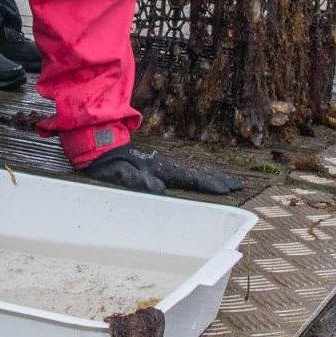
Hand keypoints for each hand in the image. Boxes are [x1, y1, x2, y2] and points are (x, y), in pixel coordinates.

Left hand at [81, 145, 242, 194]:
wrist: (97, 147)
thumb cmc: (107, 163)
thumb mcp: (116, 172)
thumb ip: (135, 179)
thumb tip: (158, 189)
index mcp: (158, 167)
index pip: (189, 177)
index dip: (208, 184)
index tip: (227, 190)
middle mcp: (164, 164)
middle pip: (196, 172)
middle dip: (217, 180)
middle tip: (239, 186)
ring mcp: (161, 164)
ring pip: (192, 171)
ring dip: (211, 177)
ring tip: (229, 183)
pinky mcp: (157, 166)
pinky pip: (183, 172)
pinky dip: (198, 175)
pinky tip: (203, 179)